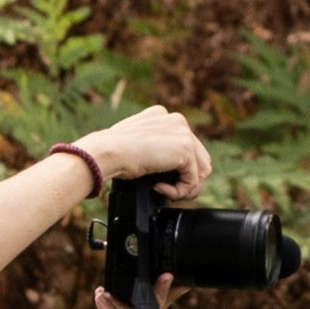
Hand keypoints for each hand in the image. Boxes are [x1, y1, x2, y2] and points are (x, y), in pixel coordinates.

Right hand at [72, 106, 209, 199]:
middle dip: (186, 180)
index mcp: (163, 116)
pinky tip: (158, 188)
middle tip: (168, 191)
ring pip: (201, 171)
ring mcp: (183, 133)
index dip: (177, 168)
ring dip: (184, 188)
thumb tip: (165, 168)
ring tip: (165, 192)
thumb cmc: (113, 152)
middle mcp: (177, 120)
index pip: (185, 146)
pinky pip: (192, 181)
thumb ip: (153, 148)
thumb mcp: (136, 145)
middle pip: (199, 158)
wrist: (108, 152)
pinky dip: (177, 192)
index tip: (159, 179)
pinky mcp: (185, 150)